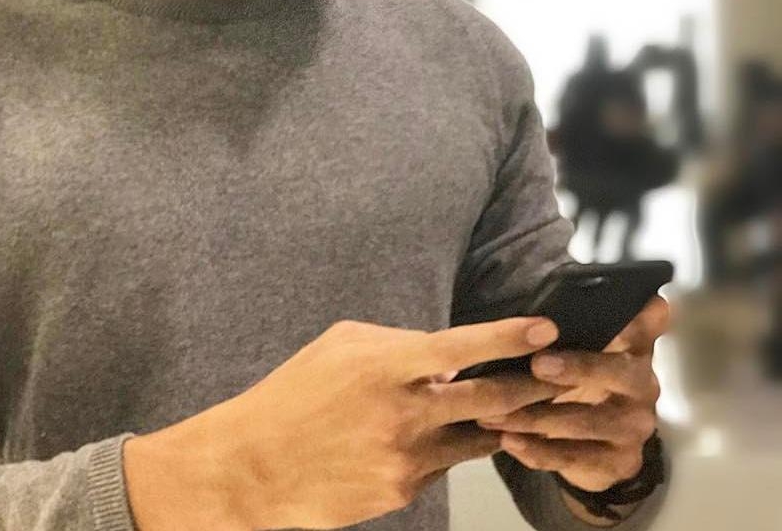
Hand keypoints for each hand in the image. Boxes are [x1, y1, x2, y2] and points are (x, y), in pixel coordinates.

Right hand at [124, 316, 563, 530]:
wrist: (259, 465)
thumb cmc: (297, 394)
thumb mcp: (342, 346)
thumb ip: (397, 345)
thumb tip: (445, 356)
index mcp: (386, 365)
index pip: (462, 346)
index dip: (509, 336)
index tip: (546, 328)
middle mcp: (405, 411)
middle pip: (491, 398)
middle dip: (532, 385)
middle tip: (559, 375)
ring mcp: (408, 456)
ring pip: (477, 436)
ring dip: (499, 421)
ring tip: (516, 405)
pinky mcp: (405, 491)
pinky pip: (444, 464)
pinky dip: (448, 447)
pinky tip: (433, 437)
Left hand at [477, 295, 669, 493]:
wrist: (592, 445)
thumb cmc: (577, 376)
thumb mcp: (577, 343)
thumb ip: (573, 315)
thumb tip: (565, 274)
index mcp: (633, 346)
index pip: (644, 324)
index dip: (634, 317)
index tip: (605, 308)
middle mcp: (642, 384)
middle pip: (618, 373)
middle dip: (578, 367)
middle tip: (537, 363)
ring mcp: (634, 427)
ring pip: (587, 421)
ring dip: (537, 416)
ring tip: (494, 412)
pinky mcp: (620, 462)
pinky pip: (576, 458)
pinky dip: (539, 451)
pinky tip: (509, 441)